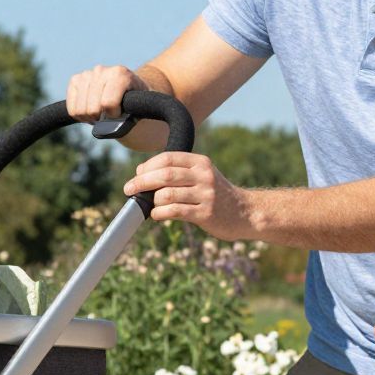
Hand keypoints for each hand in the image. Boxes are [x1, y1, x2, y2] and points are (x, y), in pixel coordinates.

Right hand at [64, 64, 143, 123]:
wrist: (128, 91)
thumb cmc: (134, 104)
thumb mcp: (137, 112)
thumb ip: (126, 121)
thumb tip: (103, 129)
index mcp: (120, 74)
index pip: (108, 103)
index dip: (113, 115)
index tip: (120, 113)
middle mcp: (101, 70)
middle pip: (93, 108)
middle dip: (100, 118)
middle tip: (108, 115)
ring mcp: (87, 74)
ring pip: (81, 109)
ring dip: (90, 117)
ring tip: (100, 114)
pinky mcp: (75, 80)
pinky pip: (72, 108)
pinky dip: (80, 115)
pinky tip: (90, 111)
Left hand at [122, 152, 254, 238]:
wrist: (245, 213)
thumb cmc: (217, 195)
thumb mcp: (203, 176)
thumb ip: (179, 174)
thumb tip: (143, 176)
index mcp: (201, 163)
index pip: (168, 158)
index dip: (148, 166)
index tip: (138, 174)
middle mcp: (204, 176)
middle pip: (165, 175)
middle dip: (142, 182)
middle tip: (129, 189)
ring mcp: (206, 195)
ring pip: (167, 194)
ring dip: (151, 201)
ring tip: (148, 206)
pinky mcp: (206, 213)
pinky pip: (175, 212)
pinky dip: (160, 213)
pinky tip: (156, 216)